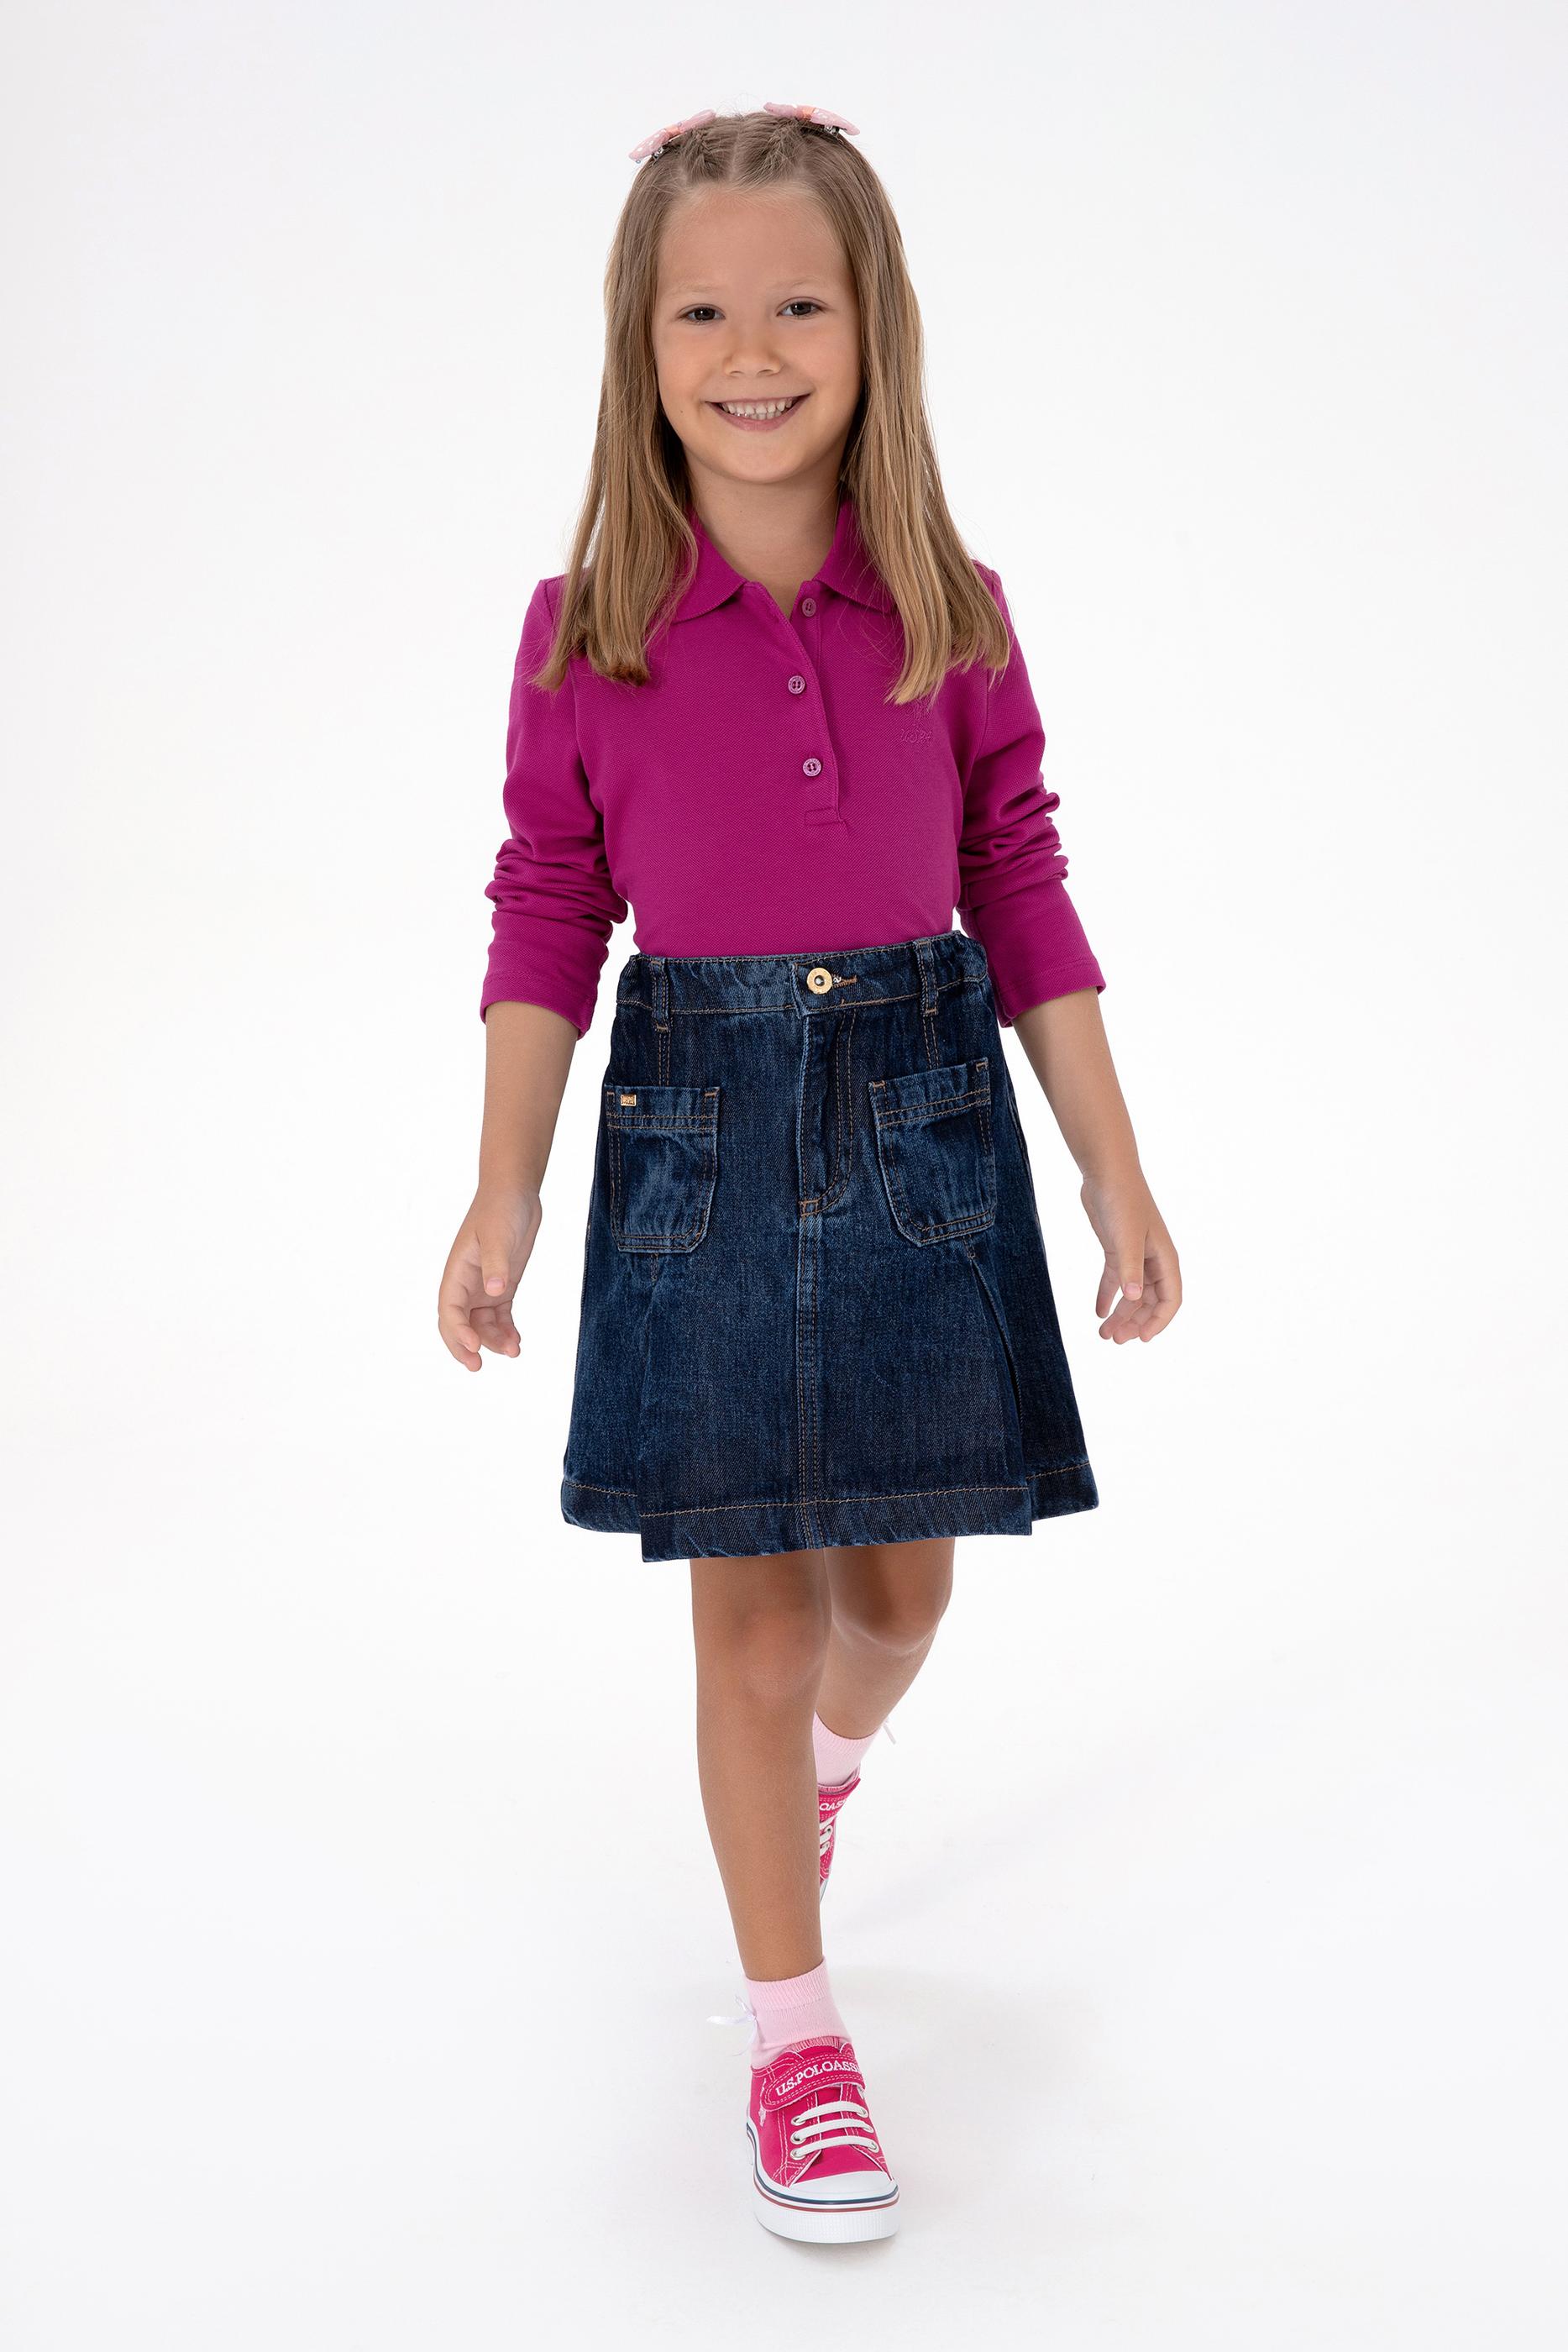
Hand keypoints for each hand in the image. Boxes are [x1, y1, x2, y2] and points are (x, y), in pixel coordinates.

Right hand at [437, 1184, 541, 1368]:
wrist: (515, 1193)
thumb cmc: (501, 1208)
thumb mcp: (498, 1234)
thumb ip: (496, 1263)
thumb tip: (494, 1292)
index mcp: (457, 1271)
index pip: (450, 1309)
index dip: (458, 1331)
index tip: (475, 1346)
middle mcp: (466, 1284)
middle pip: (458, 1324)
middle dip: (465, 1347)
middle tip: (478, 1367)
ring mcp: (483, 1287)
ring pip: (481, 1325)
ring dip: (493, 1341)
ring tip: (514, 1350)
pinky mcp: (502, 1287)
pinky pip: (499, 1317)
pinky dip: (506, 1331)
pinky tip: (517, 1341)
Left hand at [1079, 1167, 1181, 1343]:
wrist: (1106, 1172)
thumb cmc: (1122, 1201)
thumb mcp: (1125, 1237)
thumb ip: (1129, 1269)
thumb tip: (1132, 1299)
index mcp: (1164, 1258)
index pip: (1170, 1299)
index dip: (1158, 1321)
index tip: (1140, 1339)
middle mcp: (1153, 1259)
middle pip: (1149, 1301)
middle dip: (1135, 1322)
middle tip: (1115, 1340)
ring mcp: (1135, 1255)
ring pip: (1131, 1294)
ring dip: (1120, 1314)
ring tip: (1103, 1334)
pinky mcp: (1116, 1248)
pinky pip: (1115, 1280)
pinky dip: (1107, 1296)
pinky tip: (1097, 1312)